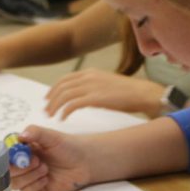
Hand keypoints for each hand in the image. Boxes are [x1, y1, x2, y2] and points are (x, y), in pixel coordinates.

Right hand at [8, 126, 94, 190]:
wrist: (84, 161)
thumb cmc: (68, 146)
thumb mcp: (51, 136)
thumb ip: (35, 132)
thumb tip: (20, 136)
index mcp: (22, 150)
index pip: (5, 155)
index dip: (9, 157)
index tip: (21, 155)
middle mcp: (23, 164)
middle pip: (7, 172)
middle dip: (21, 168)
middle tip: (38, 161)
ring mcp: (29, 178)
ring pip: (15, 184)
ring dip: (29, 177)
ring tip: (45, 168)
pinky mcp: (37, 190)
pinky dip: (34, 187)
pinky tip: (46, 179)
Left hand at [44, 70, 163, 118]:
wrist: (142, 94)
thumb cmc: (128, 92)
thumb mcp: (106, 83)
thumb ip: (92, 86)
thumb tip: (81, 96)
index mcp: (90, 72)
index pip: (65, 79)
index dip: (53, 89)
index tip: (48, 98)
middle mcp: (89, 76)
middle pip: (61, 87)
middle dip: (51, 99)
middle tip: (46, 110)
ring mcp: (92, 87)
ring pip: (64, 95)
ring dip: (55, 106)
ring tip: (52, 116)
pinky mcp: (96, 98)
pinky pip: (73, 104)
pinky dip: (65, 111)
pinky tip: (63, 118)